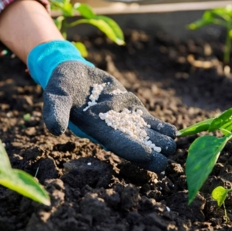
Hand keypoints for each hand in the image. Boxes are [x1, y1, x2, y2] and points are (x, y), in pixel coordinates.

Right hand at [28, 41, 175, 172]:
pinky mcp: (131, 109)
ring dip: (161, 141)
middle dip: (153, 152)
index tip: (152, 157)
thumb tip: (55, 130)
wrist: (72, 72)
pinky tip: (175, 133)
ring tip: (177, 144)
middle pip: (136, 144)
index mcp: (96, 129)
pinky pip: (149, 122)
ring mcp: (124, 120)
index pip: (118, 144)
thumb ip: (55, 111)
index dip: (135, 150)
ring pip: (146, 134)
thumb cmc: (62, 84)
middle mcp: (113, 129)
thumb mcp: (55, 94)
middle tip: (171, 158)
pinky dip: (161, 127)